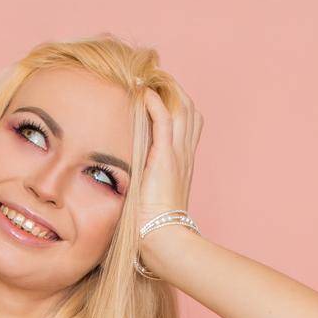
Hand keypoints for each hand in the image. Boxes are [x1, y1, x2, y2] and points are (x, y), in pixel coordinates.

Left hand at [139, 76, 202, 221]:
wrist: (163, 238)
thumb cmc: (154, 226)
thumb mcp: (151, 197)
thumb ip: (145, 181)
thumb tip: (128, 180)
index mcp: (183, 162)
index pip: (188, 122)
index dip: (176, 104)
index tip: (158, 93)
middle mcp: (185, 154)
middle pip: (189, 109)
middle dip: (173, 90)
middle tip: (152, 79)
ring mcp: (178, 154)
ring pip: (182, 108)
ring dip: (165, 90)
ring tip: (147, 79)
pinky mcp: (165, 158)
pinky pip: (164, 120)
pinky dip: (155, 103)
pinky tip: (143, 92)